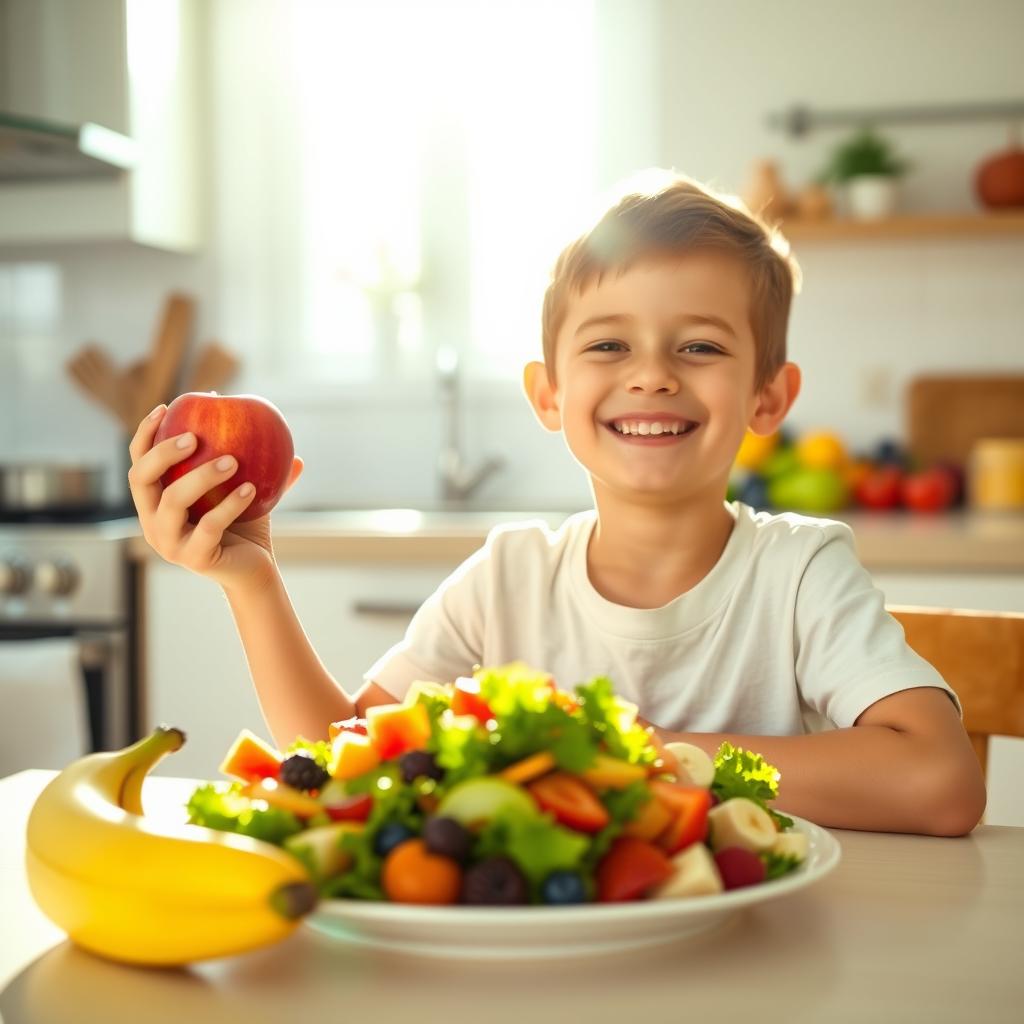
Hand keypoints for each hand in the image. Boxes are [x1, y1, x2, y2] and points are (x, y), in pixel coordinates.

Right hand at [127, 404, 303, 591]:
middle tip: (194, 435)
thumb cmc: (246, 525)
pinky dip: (230, 505)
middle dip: (162, 452)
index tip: (167, 407)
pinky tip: (250, 488)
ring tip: (233, 460)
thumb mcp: (243, 486)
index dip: (145, 433)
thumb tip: (275, 424)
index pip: (138, 463)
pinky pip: (209, 526)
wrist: (255, 570)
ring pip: (172, 502)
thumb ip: (254, 459)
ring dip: (201, 476)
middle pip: (140, 479)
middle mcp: (153, 522)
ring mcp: (169, 543)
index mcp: (156, 502)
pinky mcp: (193, 559)